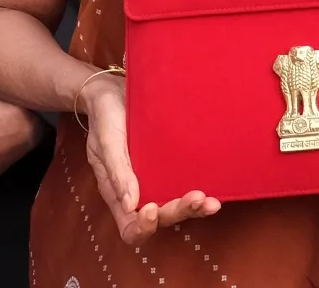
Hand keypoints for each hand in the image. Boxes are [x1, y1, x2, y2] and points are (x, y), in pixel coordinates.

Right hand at [80, 71, 220, 244]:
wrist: (112, 91)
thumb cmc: (105, 116)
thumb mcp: (106, 142)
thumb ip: (117, 172)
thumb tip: (131, 204)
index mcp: (116, 193)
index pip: (130, 228)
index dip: (143, 228)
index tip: (152, 210)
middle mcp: (137, 193)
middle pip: (159, 219)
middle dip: (178, 212)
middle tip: (197, 198)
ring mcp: (154, 180)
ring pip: (174, 206)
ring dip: (194, 208)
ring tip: (212, 202)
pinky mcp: (168, 166)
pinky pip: (182, 186)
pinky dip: (198, 193)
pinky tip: (214, 188)